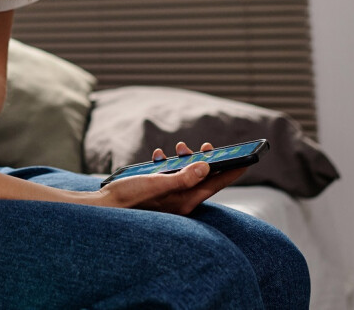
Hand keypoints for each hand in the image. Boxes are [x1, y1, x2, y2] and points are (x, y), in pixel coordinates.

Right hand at [92, 141, 244, 214]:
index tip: (247, 160)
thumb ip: (182, 178)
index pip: (215, 184)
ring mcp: (169, 197)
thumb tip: (206, 167)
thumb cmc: (130, 198)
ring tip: (180, 147)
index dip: (232, 171)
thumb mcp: (156, 185)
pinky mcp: (157, 193)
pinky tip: (159, 155)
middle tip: (208, 146)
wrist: (106, 208)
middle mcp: (180, 201)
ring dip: (185, 160)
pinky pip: (170, 177)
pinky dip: (168, 164)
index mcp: (185, 201)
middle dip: (207, 161)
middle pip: (202, 179)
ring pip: (186, 176)